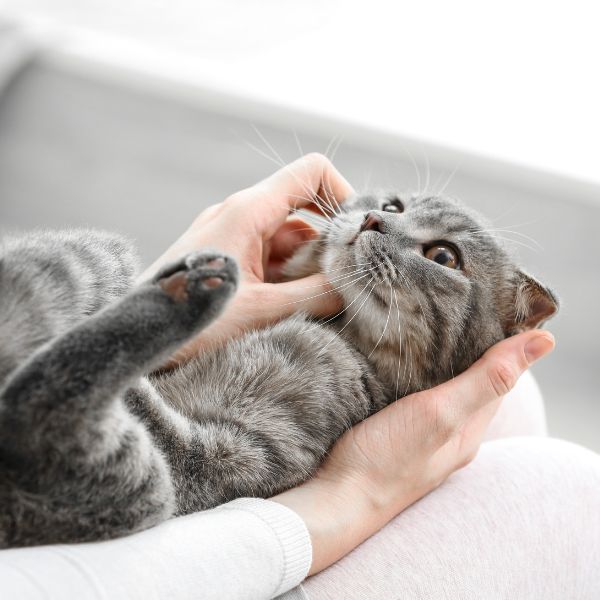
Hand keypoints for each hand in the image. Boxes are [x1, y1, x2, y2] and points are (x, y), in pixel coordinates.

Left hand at [141, 154, 352, 366]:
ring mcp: (232, 237)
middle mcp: (240, 215)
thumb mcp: (261, 311)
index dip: (342, 194)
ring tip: (316, 305)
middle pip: (304, 213)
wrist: (134, 338)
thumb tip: (356, 285)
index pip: (309, 173)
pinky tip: (294, 307)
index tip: (357, 234)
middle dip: (328, 247)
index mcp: (246, 211)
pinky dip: (289, 278)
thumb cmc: (189, 320)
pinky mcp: (227, 259)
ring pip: (289, 240)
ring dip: (309, 268)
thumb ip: (316, 295)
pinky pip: (270, 258)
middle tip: (343, 284)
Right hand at [272, 329, 554, 574]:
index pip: (499, 376)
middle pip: (469, 379)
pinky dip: (411, 369)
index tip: (491, 303)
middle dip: (466, 344)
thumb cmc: (389, 459)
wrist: (336, 497)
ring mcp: (418, 432)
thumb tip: (545, 341)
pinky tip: (397, 356)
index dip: (501, 340)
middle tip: (454, 304)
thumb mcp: (443, 412)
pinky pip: (411, 391)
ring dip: (437, 356)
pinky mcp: (391, 428)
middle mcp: (449, 430)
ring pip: (438, 384)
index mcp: (470, 428)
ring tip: (426, 321)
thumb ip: (489, 378)